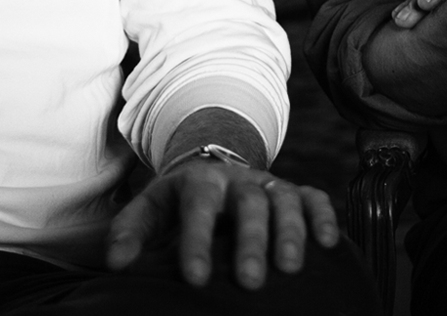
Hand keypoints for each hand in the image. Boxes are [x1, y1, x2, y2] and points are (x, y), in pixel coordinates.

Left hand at [105, 159, 339, 289]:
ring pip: (285, 200)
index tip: (194, 278)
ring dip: (290, 232)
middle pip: (248, 204)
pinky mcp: (293, 190)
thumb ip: (131, 231)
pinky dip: (323, 216)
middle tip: (249, 281)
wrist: (211, 166)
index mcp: (199, 181)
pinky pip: (314, 197)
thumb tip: (117, 265)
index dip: (197, 240)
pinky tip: (329, 243)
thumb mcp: (150, 208)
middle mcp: (238, 179)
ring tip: (289, 268)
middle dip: (250, 242)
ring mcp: (269, 183)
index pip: (198, 207)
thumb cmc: (178, 201)